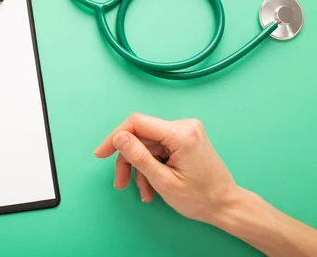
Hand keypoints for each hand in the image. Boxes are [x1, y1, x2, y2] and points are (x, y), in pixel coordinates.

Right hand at [94, 113, 239, 224]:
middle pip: (141, 136)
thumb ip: (139, 157)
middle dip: (128, 160)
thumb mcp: (163, 181)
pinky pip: (157, 148)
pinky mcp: (185, 138)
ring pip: (147, 144)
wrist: (227, 205)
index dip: (115, 137)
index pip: (137, 123)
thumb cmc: (201, 198)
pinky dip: (151, 165)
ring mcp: (186, 131)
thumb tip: (119, 137)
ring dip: (139, 167)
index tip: (101, 153)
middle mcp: (184, 126)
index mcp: (181, 134)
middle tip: (120, 183)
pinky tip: (151, 185)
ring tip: (143, 191)